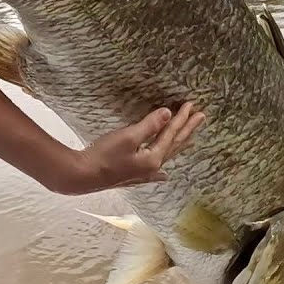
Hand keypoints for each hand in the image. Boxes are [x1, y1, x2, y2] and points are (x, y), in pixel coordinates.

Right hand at [56, 102, 205, 194]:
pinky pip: (155, 169)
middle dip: (187, 130)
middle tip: (201, 117)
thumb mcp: (128, 136)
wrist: (82, 176)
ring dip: (179, 145)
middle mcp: (152, 168)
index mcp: (154, 158)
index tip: (193, 106)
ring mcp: (143, 174)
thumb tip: (168, 114)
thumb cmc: (104, 155)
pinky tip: (164, 174)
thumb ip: (150, 125)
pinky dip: (162, 166)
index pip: (171, 134)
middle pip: (174, 145)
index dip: (182, 119)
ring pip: (167, 156)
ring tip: (191, 138)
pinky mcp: (133, 177)